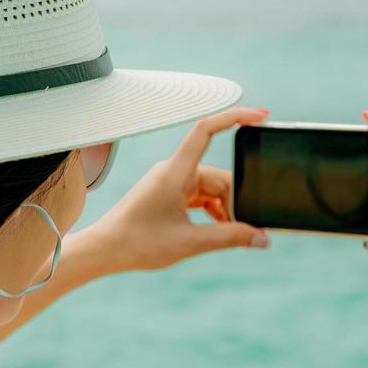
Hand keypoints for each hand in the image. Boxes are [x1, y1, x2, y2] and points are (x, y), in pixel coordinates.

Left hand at [90, 106, 271, 271]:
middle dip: (236, 201)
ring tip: (232, 236)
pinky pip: (201, 196)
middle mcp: (174, 171)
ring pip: (212, 189)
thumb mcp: (190, 243)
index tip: (261, 117)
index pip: (207, 131)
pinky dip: (213, 212)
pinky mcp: (169, 193)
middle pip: (219, 176)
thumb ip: (230, 237)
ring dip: (225, 210)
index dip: (235, 118)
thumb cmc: (137, 243)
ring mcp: (171, 182)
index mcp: (175, 172)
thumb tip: (262, 239)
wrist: (105, 251)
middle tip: (247, 230)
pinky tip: (220, 231)